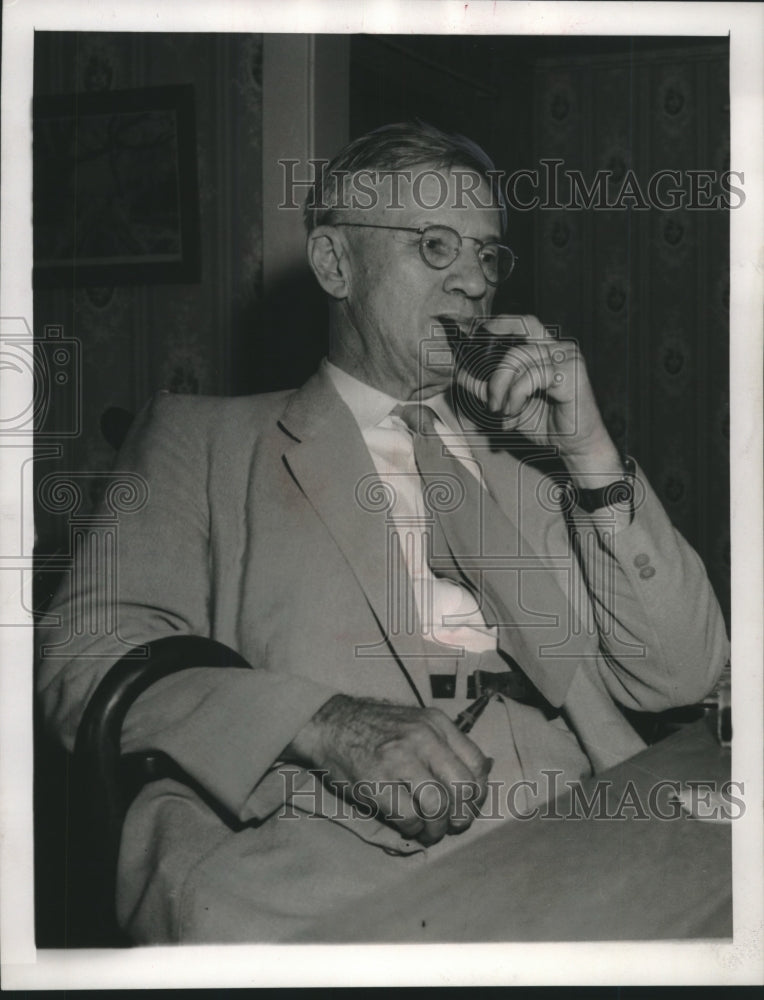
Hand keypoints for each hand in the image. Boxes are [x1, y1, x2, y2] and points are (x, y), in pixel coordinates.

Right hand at [286, 695, 492, 845]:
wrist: (331, 724)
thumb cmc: (376, 729)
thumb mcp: (416, 723)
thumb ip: (444, 744)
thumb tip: (477, 778)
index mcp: (436, 723)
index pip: (477, 763)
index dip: (479, 793)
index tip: (468, 806)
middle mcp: (423, 738)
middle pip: (464, 787)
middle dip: (463, 815)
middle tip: (454, 825)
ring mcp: (399, 759)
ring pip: (439, 806)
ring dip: (438, 827)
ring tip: (430, 831)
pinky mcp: (377, 782)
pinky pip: (410, 817)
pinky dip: (414, 830)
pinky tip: (407, 826)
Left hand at [476, 314, 622, 480]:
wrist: (574, 446)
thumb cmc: (547, 423)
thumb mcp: (508, 405)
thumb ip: (487, 389)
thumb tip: (461, 375)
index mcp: (547, 350)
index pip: (524, 324)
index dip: (501, 324)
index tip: (478, 333)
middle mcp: (559, 349)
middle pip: (515, 345)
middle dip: (495, 374)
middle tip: (491, 402)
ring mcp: (567, 358)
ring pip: (519, 358)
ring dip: (503, 387)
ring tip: (505, 411)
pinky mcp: (571, 372)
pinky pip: (532, 375)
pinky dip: (517, 394)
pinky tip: (516, 410)